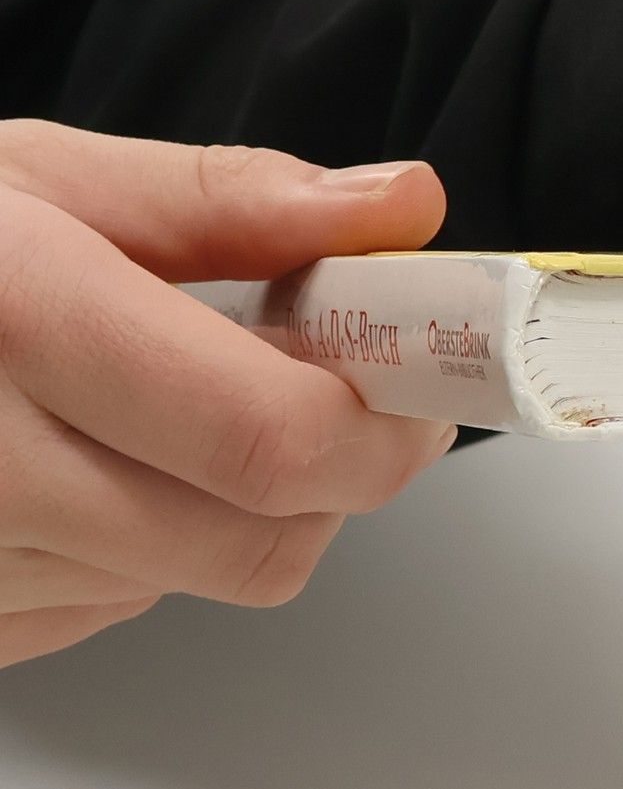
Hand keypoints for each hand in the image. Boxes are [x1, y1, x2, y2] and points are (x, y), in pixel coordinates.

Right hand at [0, 123, 456, 665]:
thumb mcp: (42, 181)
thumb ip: (236, 202)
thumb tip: (408, 205)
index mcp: (22, 324)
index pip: (273, 439)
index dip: (382, 422)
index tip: (417, 373)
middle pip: (259, 540)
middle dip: (339, 473)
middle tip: (338, 394)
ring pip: (202, 580)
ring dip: (248, 504)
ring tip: (187, 407)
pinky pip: (116, 607)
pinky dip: (157, 544)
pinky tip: (103, 462)